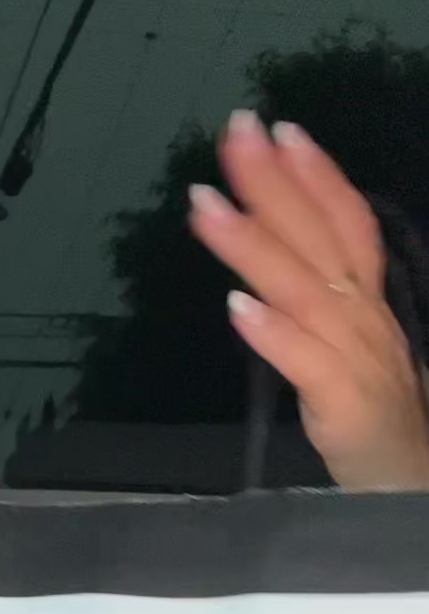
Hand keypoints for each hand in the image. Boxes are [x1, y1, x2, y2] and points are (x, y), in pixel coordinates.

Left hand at [188, 109, 428, 490]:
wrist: (414, 485)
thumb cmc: (376, 417)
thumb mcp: (352, 347)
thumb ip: (319, 306)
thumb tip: (265, 271)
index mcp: (366, 302)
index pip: (346, 224)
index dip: (316, 175)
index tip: (279, 128)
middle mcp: (364, 317)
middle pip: (319, 238)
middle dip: (276, 182)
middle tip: (235, 131)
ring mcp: (356, 358)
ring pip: (302, 289)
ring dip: (253, 243)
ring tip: (205, 205)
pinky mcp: (344, 405)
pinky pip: (307, 363)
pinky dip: (274, 333)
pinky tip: (237, 307)